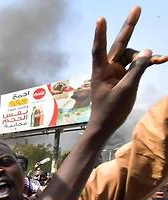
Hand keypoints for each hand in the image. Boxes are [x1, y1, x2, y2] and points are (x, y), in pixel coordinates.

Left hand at [88, 7, 167, 133]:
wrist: (106, 126)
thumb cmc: (110, 110)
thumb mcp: (127, 90)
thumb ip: (137, 70)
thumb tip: (148, 51)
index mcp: (101, 71)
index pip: (100, 48)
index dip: (100, 34)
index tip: (101, 19)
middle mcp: (107, 68)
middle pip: (120, 44)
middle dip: (130, 27)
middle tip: (137, 7)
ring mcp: (116, 72)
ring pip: (133, 55)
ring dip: (146, 56)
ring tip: (162, 59)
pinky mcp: (123, 77)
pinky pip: (137, 65)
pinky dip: (148, 63)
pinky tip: (163, 60)